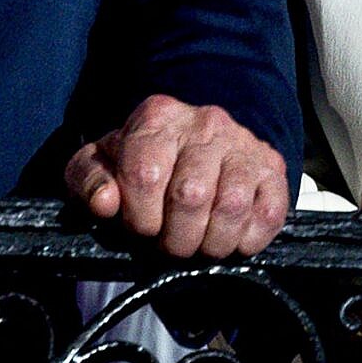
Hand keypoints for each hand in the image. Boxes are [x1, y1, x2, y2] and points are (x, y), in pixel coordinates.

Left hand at [64, 94, 288, 258]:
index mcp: (157, 118)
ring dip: (212, 244)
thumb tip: (105, 201)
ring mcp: (243, 143)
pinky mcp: (273, 167)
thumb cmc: (142, 162)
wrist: (192, 145)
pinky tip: (230, 238)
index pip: (145, 176)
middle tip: (171, 243)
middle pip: (191, 196)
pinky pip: (269, 213)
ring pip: (232, 206)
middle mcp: (205, 123)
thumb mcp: (102, 164)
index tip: (141, 227)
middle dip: (176, 238)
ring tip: (200, 244)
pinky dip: (247, 240)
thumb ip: (88, 179)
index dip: (139, 218)